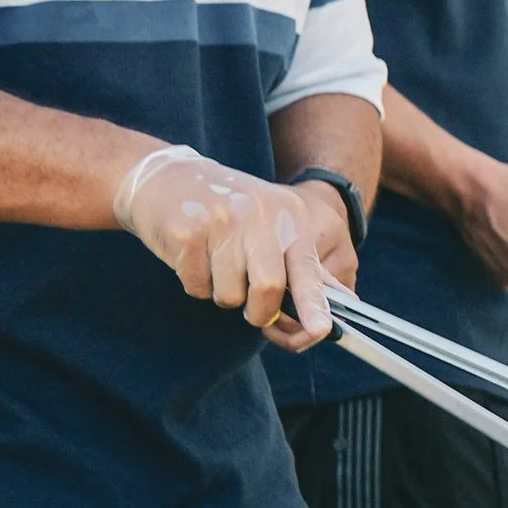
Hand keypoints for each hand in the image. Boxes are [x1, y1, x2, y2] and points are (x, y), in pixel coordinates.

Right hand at [114, 149, 348, 344]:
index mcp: (289, 213)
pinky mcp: (186, 233)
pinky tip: (193, 255)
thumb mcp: (273, 224)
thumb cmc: (229, 211)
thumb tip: (340, 304)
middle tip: (250, 307)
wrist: (167, 177)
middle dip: (260, 312)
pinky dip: (196, 283)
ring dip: (222, 293)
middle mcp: (258, 215)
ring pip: (229, 295)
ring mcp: (220, 221)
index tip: (321, 329)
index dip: (314, 303)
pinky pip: (197, 287)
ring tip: (215, 262)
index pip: (307, 267)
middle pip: (269, 287)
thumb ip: (304, 266)